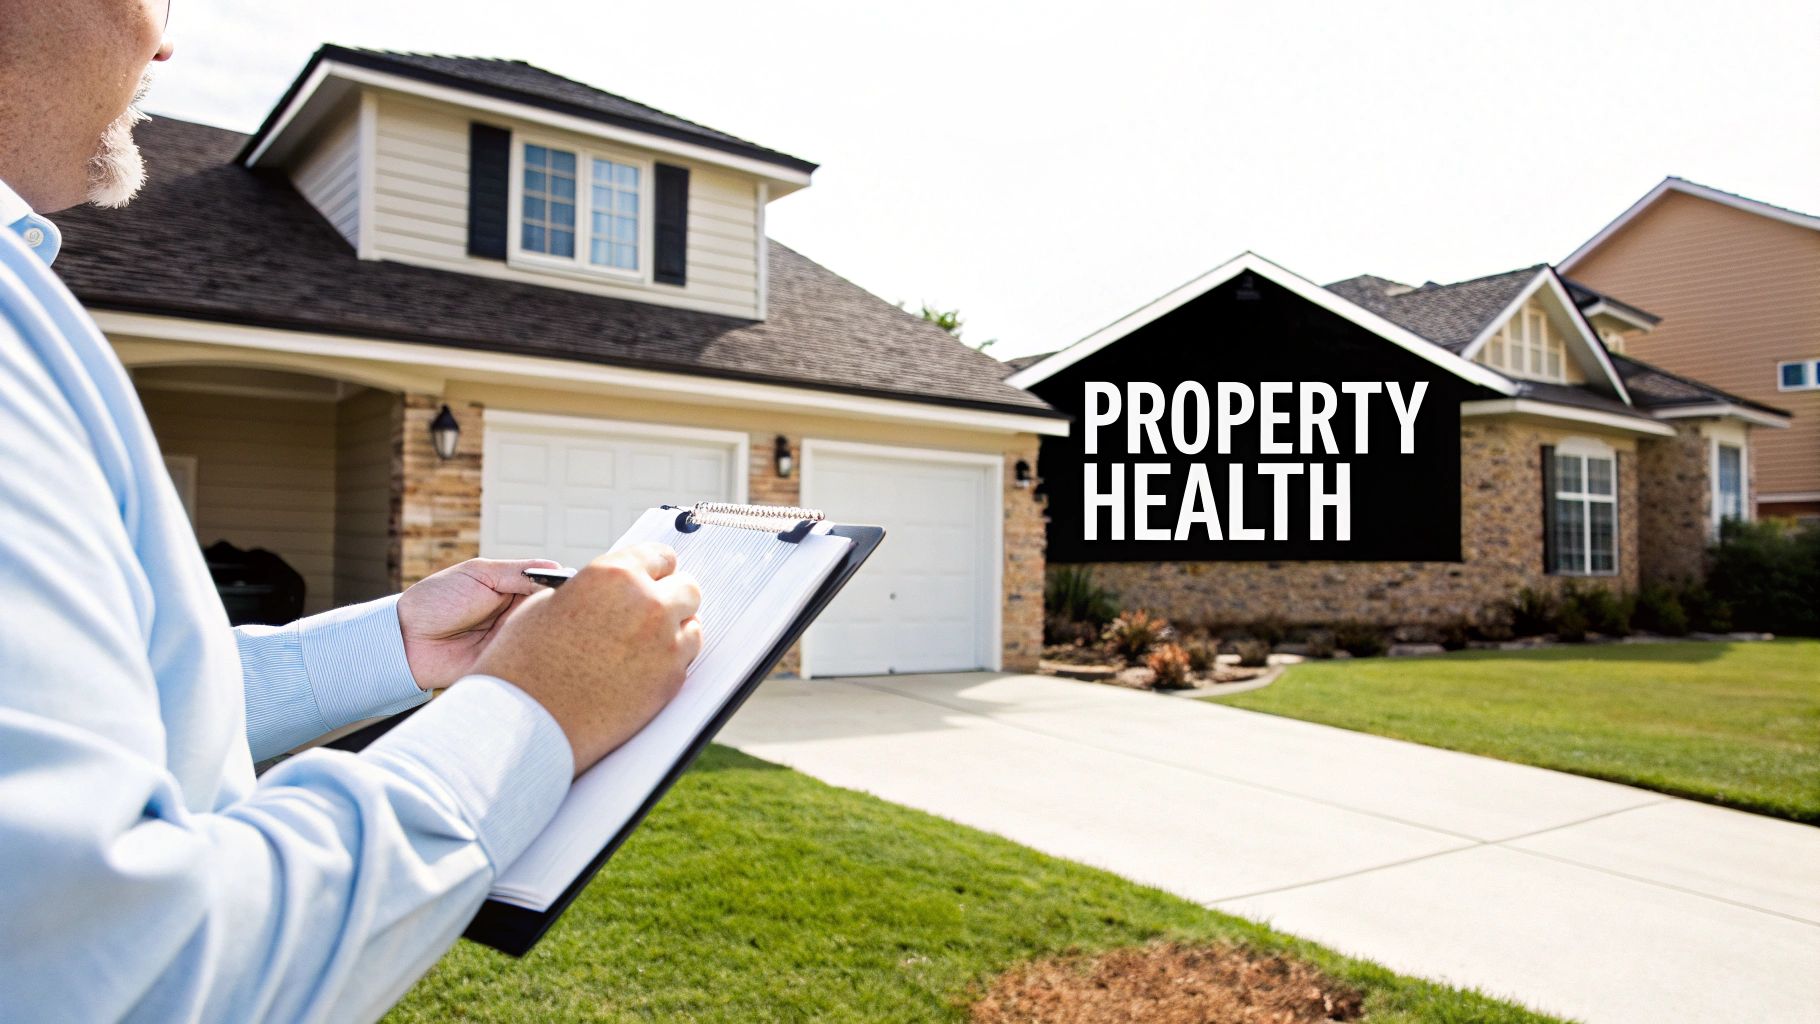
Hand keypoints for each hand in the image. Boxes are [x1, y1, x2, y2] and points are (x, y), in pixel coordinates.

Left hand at [396, 558, 561, 690]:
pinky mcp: (507, 664)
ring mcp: (513, 640)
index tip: (576, 587)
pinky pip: (532, 661)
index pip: (550, 585)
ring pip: (547, 636)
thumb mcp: (479, 575)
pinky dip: (542, 657)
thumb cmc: (437, 601)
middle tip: (571, 610)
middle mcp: (517, 614)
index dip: (564, 585)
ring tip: (558, 629)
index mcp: (511, 589)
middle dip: (564, 611)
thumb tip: (557, 568)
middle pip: (554, 612)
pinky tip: (547, 650)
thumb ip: (518, 572)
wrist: (407, 640)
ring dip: (554, 633)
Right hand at [474, 543, 702, 775]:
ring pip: (692, 625)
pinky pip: (686, 660)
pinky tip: (644, 668)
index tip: (656, 579)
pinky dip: (671, 661)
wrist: (524, 721)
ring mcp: (664, 642)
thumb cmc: (525, 664)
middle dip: (671, 599)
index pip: (660, 557)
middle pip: (687, 589)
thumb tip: (609, 592)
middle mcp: (645, 603)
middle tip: (653, 614)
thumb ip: (590, 591)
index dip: (656, 570)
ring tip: (644, 646)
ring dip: (674, 631)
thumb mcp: (547, 605)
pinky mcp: (671, 680)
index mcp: (612, 574)